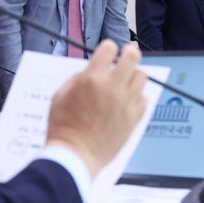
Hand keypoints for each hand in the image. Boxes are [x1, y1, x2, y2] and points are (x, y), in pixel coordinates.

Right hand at [46, 40, 146, 178]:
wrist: (75, 155)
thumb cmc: (63, 126)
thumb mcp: (59, 95)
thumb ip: (77, 78)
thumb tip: (90, 71)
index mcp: (91, 79)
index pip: (108, 49)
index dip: (108, 48)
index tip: (108, 51)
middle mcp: (112, 87)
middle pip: (132, 57)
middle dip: (129, 52)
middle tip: (127, 54)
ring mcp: (126, 103)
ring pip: (142, 77)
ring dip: (134, 75)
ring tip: (126, 81)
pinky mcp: (134, 119)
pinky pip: (144, 99)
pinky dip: (137, 97)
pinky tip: (127, 101)